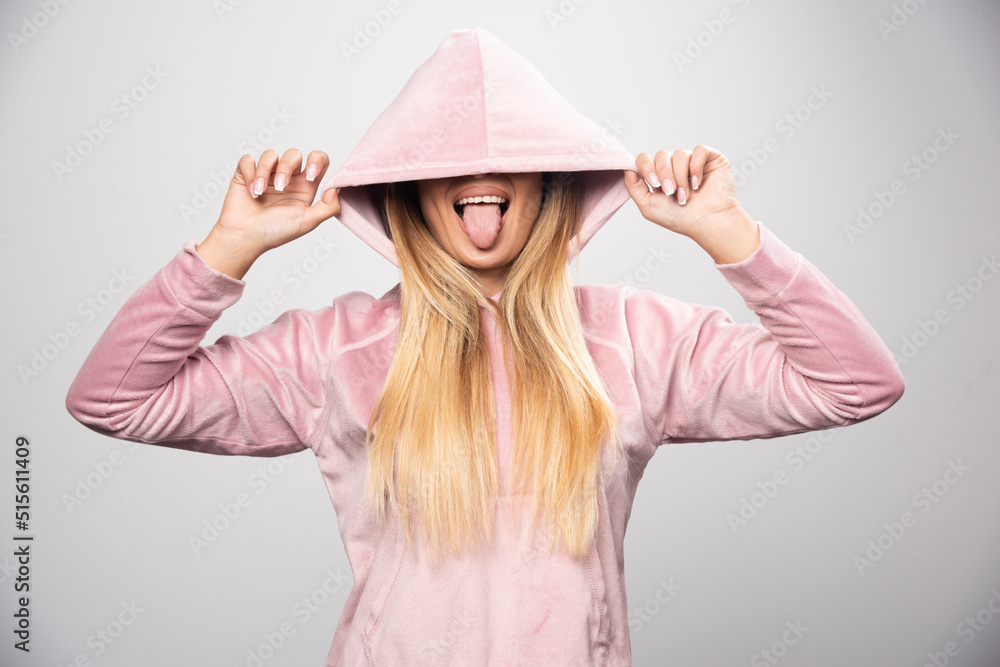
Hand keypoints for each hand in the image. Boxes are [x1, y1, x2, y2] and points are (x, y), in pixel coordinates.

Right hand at [198, 148, 340, 278]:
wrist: (246, 238)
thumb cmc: (275, 232)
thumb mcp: (308, 222)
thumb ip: (328, 207)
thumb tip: (336, 189)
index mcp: (305, 187)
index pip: (318, 160)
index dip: (317, 160)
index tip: (310, 175)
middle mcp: (287, 178)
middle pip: (294, 154)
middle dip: (287, 168)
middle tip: (281, 188)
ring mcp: (267, 175)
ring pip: (271, 155)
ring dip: (265, 172)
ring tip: (261, 193)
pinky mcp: (246, 174)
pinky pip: (248, 159)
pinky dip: (250, 173)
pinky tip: (251, 191)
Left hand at [623, 145, 742, 238]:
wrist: (707, 223)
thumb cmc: (679, 218)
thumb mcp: (648, 206)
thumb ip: (633, 187)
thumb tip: (626, 168)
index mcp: (659, 175)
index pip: (645, 158)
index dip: (646, 167)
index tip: (653, 183)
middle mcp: (675, 166)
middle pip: (661, 155)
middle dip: (664, 174)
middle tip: (671, 192)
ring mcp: (692, 161)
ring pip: (679, 154)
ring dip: (680, 177)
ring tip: (686, 195)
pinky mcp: (710, 158)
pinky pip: (699, 150)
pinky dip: (696, 167)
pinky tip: (698, 183)